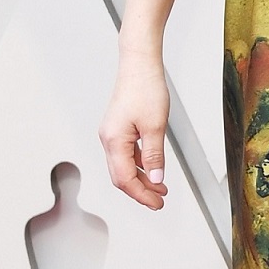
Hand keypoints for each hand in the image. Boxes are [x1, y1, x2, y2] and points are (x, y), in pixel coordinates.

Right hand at [100, 48, 170, 207]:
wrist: (139, 64)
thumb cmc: (145, 88)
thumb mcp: (155, 126)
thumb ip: (154, 155)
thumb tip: (156, 178)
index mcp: (113, 141)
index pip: (125, 179)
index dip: (141, 195)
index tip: (157, 204)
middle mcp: (108, 139)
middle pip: (121, 176)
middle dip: (140, 191)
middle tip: (159, 200)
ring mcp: (112, 133)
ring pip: (124, 165)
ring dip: (142, 178)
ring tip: (160, 188)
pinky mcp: (119, 128)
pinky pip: (127, 153)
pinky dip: (140, 164)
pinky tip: (153, 168)